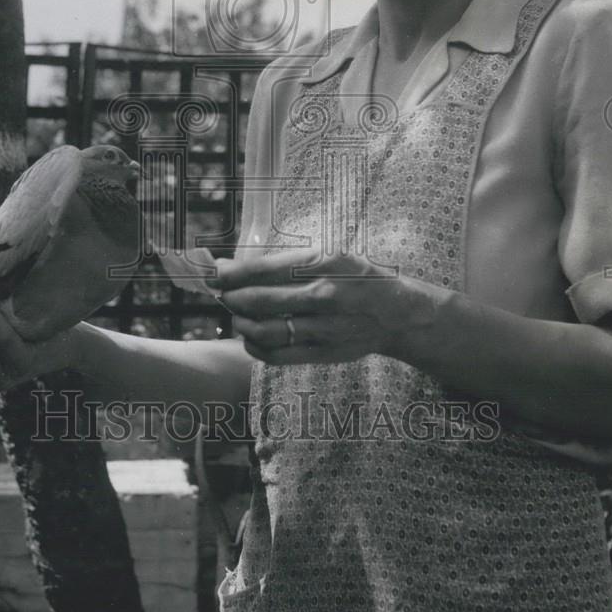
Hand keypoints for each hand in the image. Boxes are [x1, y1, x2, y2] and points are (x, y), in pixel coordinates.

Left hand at [213, 249, 444, 364]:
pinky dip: (255, 347)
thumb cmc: (355, 277)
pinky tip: (251, 336)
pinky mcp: (323, 352)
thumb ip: (287, 261)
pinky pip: (277, 355)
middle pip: (259, 300)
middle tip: (223, 293)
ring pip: (264, 330)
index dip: (232, 273)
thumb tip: (235, 267)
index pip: (264, 269)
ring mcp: (324, 327)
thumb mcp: (329, 256)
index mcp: (324, 263)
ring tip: (237, 314)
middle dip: (231, 296)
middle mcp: (324, 295)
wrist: (396, 313)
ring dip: (240, 322)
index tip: (215, 272)